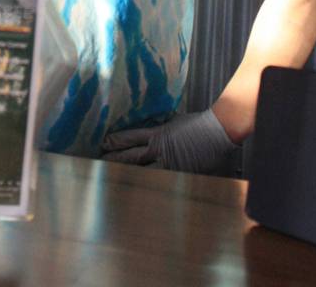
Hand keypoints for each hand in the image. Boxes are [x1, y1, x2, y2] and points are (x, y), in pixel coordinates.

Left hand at [101, 109, 235, 173]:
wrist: (216, 130)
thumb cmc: (198, 124)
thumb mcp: (174, 121)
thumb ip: (160, 126)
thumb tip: (151, 130)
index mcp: (158, 134)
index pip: (131, 138)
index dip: (117, 141)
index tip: (104, 143)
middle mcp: (159, 150)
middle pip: (131, 157)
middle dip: (115, 160)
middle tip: (99, 163)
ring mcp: (168, 164)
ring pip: (142, 172)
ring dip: (127, 176)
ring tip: (112, 181)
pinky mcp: (179, 173)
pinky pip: (160, 181)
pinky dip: (148, 186)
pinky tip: (138, 193)